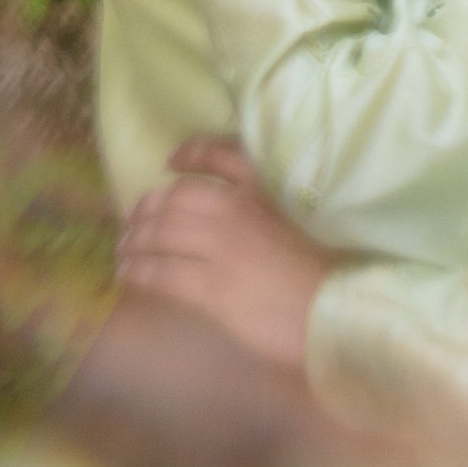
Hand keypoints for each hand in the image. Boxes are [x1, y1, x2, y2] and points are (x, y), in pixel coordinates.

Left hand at [117, 137, 337, 375]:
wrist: (342, 313)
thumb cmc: (334, 274)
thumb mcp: (312, 222)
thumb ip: (276, 208)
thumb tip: (240, 212)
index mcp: (268, 190)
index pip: (222, 155)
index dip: (193, 154)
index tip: (172, 158)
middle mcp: (239, 210)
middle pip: (178, 197)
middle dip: (149, 206)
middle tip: (134, 218)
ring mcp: (222, 247)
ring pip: (162, 232)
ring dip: (136, 238)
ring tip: (124, 247)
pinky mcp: (212, 287)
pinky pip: (162, 272)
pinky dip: (139, 269)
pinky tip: (128, 273)